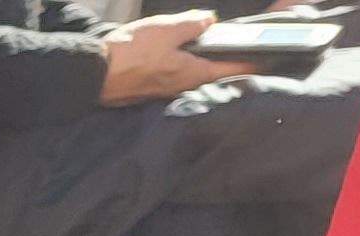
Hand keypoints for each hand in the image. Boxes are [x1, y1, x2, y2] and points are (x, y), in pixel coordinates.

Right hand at [99, 12, 247, 104]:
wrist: (91, 74)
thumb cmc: (130, 53)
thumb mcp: (166, 29)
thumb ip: (193, 23)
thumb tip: (209, 20)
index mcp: (195, 72)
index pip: (236, 68)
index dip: (255, 60)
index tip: (269, 54)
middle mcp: (184, 86)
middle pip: (215, 72)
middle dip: (226, 59)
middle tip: (233, 43)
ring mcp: (166, 91)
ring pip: (194, 74)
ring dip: (202, 61)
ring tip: (202, 44)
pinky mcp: (149, 89)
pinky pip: (174, 76)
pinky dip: (182, 64)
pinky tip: (174, 53)